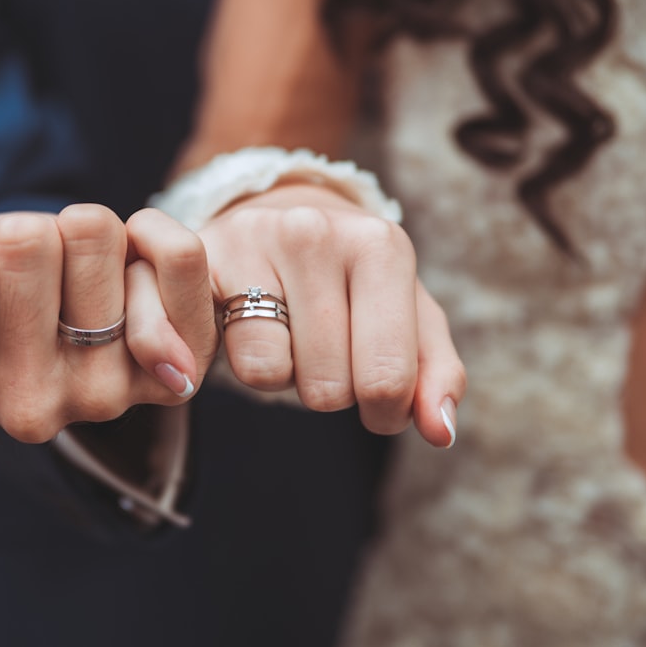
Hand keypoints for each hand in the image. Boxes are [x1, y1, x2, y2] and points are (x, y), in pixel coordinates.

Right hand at [0, 204, 216, 442]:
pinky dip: (153, 231)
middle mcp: (28, 412)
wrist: (74, 316)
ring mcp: (105, 396)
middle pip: (27, 242)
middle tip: (34, 276)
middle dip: (28, 236)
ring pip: (94, 232)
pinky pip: (177, 258)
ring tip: (78, 279)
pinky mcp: (173, 372)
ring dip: (84, 235)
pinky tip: (131, 265)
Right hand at [198, 184, 465, 446]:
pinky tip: (247, 329)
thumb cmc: (353, 280)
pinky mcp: (204, 259)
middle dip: (329, 389)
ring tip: (286, 334)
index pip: (388, 378)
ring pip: (271, 375)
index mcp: (381, 246)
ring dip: (283, 376)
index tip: (375, 396)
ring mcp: (255, 241)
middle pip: (328, 387)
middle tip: (324, 348)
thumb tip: (440, 432)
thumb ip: (435, 374)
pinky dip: (238, 362)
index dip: (384, 413)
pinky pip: (227, 358)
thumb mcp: (408, 317)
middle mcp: (316, 233)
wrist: (278, 214)